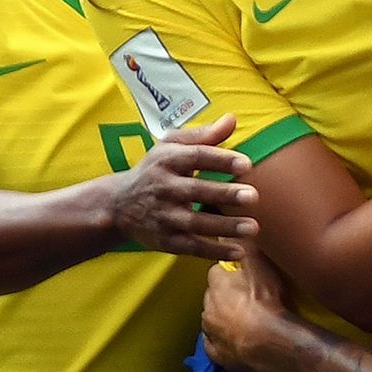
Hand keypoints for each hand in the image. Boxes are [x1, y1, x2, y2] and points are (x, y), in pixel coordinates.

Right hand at [111, 115, 258, 259]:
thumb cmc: (154, 170)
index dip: (220, 160)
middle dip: (224, 194)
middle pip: (195, 191)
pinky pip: (192, 247)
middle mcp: (163, 188)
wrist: (117, 205)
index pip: (195, 157)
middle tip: (253, 196)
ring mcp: (163, 217)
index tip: (246, 164)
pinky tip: (239, 251)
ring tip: (253, 227)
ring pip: (195, 223)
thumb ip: (203, 135)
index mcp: (166, 160)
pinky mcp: (165, 241)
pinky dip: (214, 251)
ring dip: (225, 227)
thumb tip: (232, 119)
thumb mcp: (171, 146)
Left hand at [200, 244, 294, 371]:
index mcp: (216, 284)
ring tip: (245, 320)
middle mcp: (207, 307)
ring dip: (223, 319)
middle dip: (225, 297)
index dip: (230, 274)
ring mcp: (211, 333)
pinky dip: (223, 342)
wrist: (270, 341)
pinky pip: (215, 345)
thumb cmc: (266, 300)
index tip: (243, 277)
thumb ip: (245, 247)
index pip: (217, 272)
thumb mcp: (259, 265)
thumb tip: (227, 230)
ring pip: (213, 321)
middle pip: (213, 297)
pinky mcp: (217, 355)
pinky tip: (237, 341)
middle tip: (247, 299)